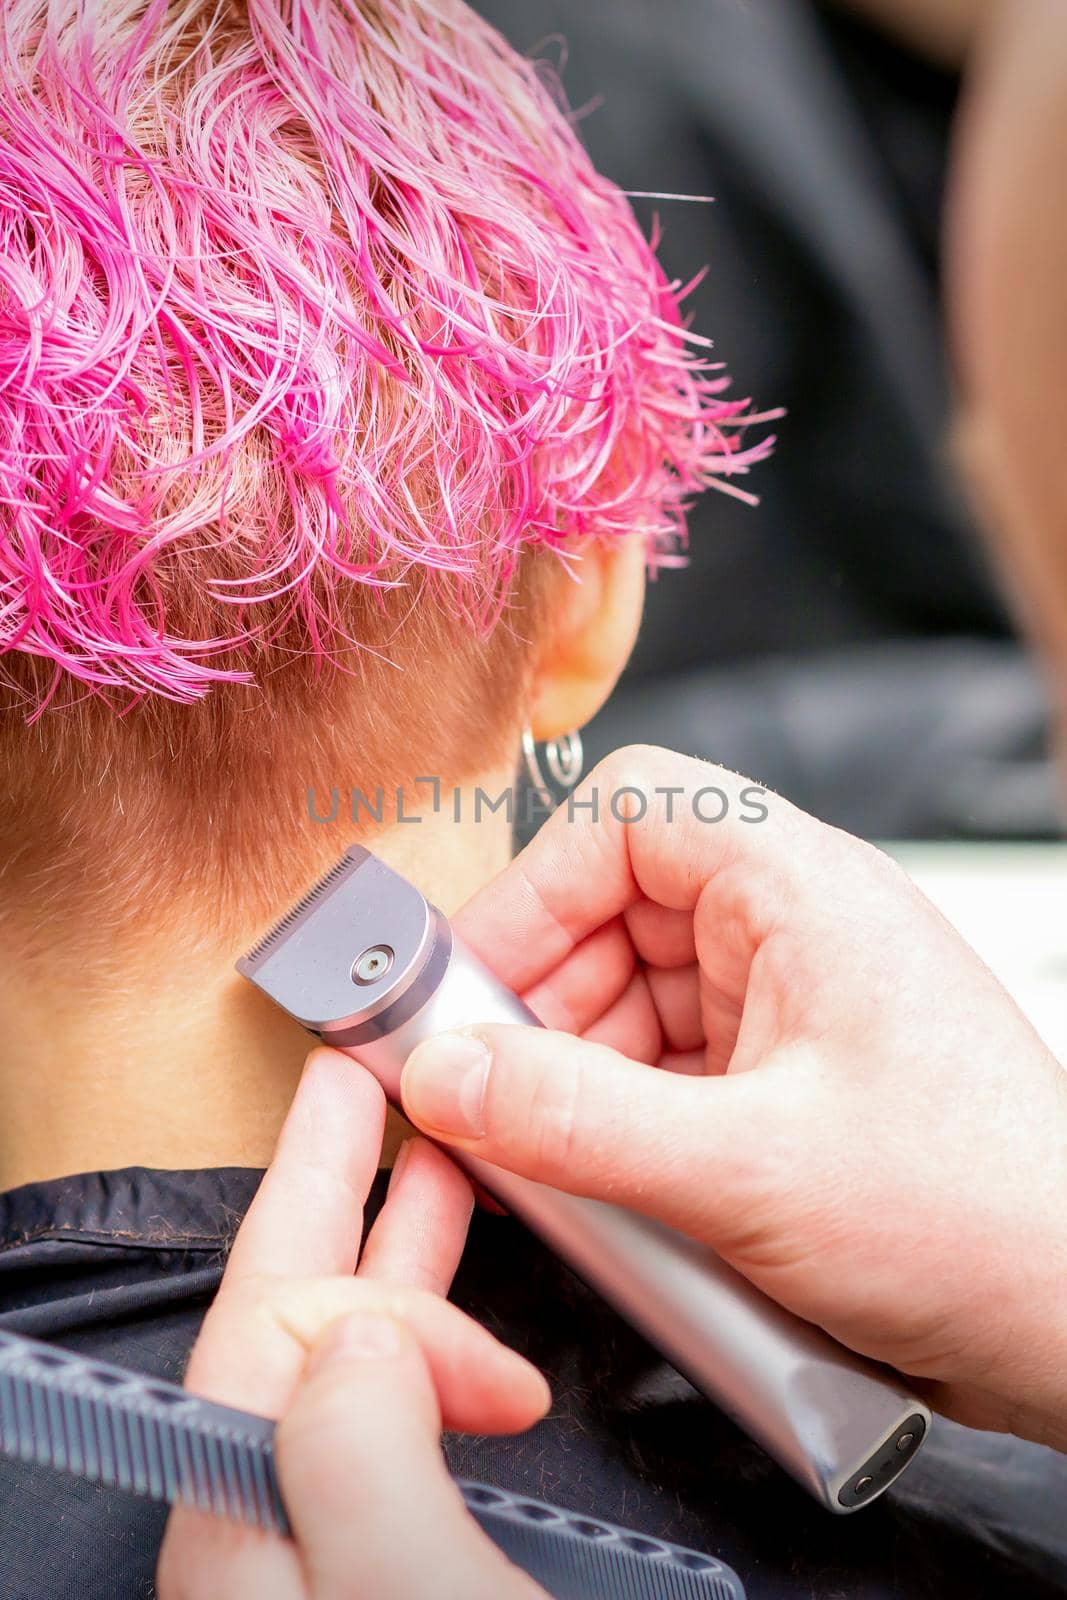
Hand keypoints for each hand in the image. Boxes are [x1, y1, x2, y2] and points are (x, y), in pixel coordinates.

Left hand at [156, 1048, 549, 1598]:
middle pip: (287, 1305)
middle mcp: (259, 1514)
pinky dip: (422, 1331)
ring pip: (339, 1351)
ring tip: (439, 1170)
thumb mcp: (400, 1587)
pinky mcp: (364, 1564)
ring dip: (393, 1246)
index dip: (395, 1287)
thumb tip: (365, 1328)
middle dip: (332, 1179)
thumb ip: (359, 1444)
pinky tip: (463, 1329)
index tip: (499, 1338)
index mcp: (238, 1505)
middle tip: (361, 1079)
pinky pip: (378, 1404)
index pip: (283, 1318)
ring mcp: (305, 1538)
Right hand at [399, 745, 1066, 1449]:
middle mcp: (794, 929)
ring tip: (538, 1163)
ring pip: (629, 1002)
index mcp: (801, 888)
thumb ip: (575, 1121)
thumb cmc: (982, 1218)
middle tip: (477, 1095)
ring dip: (569, 1076)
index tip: (468, 982)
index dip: (533, 886)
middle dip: (536, 1006)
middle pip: (611, 917)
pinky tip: (598, 1189)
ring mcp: (789, 1008)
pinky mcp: (785, 1082)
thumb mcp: (747, 1172)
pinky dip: (614, 1120)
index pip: (630, 814)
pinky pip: (664, 1071)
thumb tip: (447, 1077)